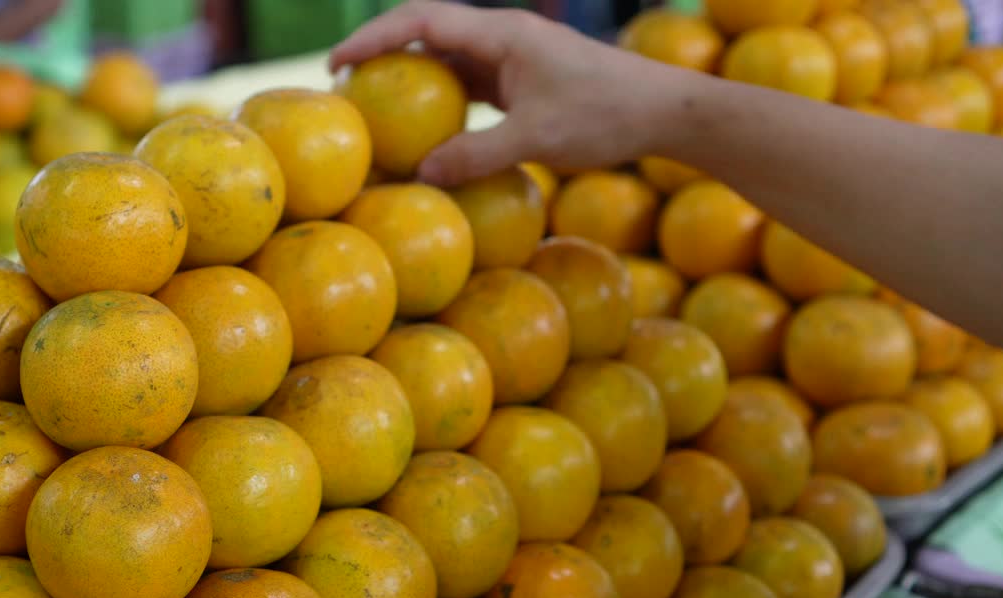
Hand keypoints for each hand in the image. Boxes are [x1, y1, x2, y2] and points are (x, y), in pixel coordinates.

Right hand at [331, 1, 694, 184]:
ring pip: (450, 59)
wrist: (664, 112)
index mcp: (504, 34)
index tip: (338, 62)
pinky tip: (427, 130)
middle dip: (384, 52)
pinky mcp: (525, 82)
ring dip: (413, 78)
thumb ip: (477, 155)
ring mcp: (515, 59)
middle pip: (429, 32)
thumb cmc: (606, 118)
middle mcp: (505, 38)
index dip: (375, 37)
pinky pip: (472, 85)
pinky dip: (443, 102)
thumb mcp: (538, 140)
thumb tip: (422, 173)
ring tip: (376, 107)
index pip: (423, 20)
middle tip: (345, 84)